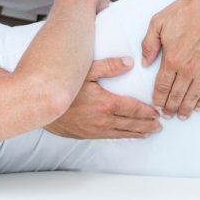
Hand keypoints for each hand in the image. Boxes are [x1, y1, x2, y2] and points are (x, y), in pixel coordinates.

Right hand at [45, 57, 161, 138]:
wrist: (41, 106)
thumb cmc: (62, 87)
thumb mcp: (85, 70)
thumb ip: (109, 66)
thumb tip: (129, 62)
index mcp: (106, 103)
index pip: (134, 109)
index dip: (148, 112)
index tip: (157, 113)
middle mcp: (103, 120)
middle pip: (132, 124)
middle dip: (148, 125)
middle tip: (159, 125)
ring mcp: (94, 129)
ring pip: (122, 133)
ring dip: (137, 133)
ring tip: (149, 133)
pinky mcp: (86, 135)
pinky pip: (110, 137)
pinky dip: (122, 136)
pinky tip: (127, 135)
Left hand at [141, 0, 199, 119]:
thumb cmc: (187, 11)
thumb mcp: (158, 22)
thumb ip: (148, 44)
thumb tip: (144, 62)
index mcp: (172, 59)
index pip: (162, 86)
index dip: (158, 99)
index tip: (156, 106)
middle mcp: (188, 68)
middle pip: (176, 95)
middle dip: (170, 108)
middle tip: (167, 115)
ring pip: (192, 96)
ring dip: (185, 108)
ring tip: (181, 116)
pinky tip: (199, 107)